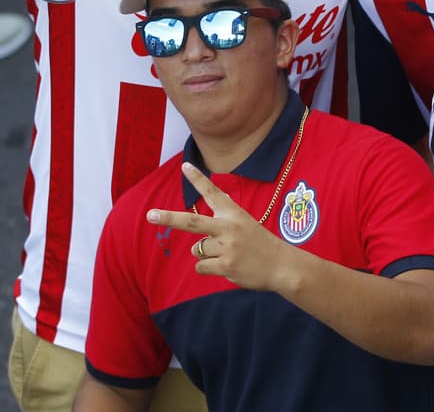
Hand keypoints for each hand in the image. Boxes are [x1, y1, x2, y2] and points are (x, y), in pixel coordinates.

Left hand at [146, 162, 291, 290]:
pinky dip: (209, 268)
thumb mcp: (245, 224)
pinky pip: (201, 267)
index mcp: (233, 213)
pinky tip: (227, 266)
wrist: (283, 265)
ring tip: (228, 255)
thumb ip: (222, 225)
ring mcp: (227, 247)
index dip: (198, 179)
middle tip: (150, 215)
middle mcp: (228, 227)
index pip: (213, 193)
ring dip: (206, 254)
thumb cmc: (260, 244)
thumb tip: (194, 244)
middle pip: (191, 222)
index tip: (184, 166)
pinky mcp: (226, 266)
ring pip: (197, 250)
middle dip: (169, 218)